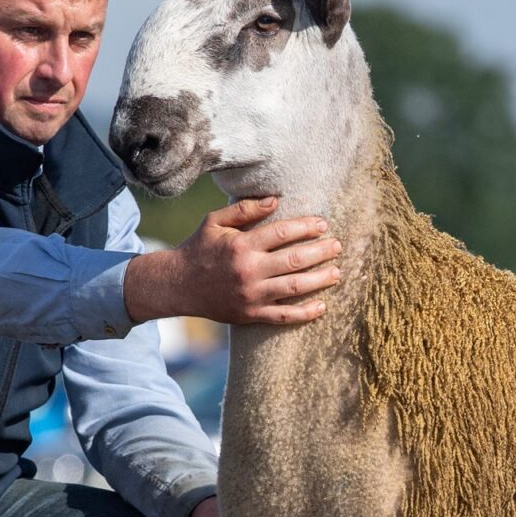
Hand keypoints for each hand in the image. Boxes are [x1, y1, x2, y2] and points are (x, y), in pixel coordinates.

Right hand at [125, 196, 340, 325]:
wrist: (177, 285)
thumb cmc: (199, 248)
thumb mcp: (215, 222)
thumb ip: (245, 209)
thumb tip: (276, 200)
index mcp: (241, 245)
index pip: (283, 233)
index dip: (307, 227)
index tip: (323, 224)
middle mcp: (248, 271)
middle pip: (295, 260)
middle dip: (321, 252)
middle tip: (338, 246)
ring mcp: (251, 295)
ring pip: (294, 288)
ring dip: (320, 280)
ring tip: (337, 272)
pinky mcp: (250, 315)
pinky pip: (283, 316)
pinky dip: (305, 314)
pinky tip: (322, 307)